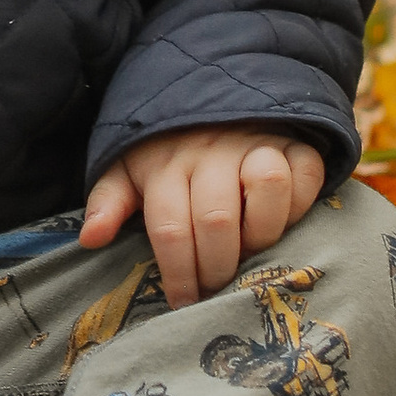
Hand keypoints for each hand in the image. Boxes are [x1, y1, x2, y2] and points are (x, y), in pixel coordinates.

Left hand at [80, 126, 327, 305]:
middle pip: (217, 218)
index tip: (182, 303)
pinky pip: (305, 172)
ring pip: (267, 184)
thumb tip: (91, 239)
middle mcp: (210, 150)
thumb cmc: (164, 148)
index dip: (179, 275)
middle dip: (217, 267)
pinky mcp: (292, 140)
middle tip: (216, 288)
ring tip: (250, 253)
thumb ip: (109, 201)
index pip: (170, 228)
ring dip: (261, 231)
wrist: (208, 92)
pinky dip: (299, 204)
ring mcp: (254, 141)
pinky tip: (281, 223)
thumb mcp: (127, 169)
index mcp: (165, 163)